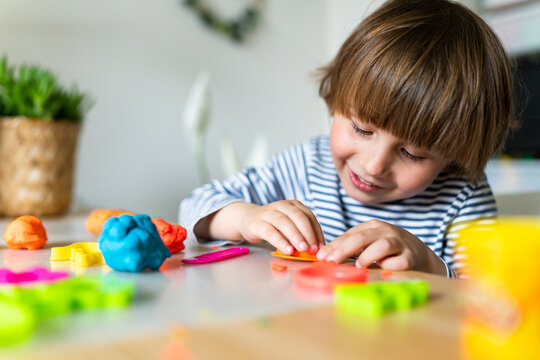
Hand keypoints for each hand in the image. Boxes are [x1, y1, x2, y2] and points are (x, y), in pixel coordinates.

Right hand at [239, 200, 324, 254]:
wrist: (249, 219)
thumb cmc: (273, 225)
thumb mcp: (289, 225)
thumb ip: (301, 233)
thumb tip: (316, 249)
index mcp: (293, 205)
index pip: (309, 216)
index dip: (317, 231)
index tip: (321, 246)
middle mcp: (282, 205)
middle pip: (298, 217)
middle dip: (308, 234)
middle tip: (314, 249)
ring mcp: (268, 213)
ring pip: (285, 223)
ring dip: (296, 237)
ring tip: (303, 249)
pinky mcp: (257, 223)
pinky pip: (270, 232)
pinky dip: (280, 241)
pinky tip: (288, 250)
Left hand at [316, 219, 445, 274]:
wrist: (420, 254)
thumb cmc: (388, 249)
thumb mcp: (369, 242)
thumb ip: (350, 246)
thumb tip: (325, 255)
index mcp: (373, 226)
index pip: (350, 234)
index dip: (334, 245)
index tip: (320, 256)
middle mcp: (386, 231)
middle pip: (362, 238)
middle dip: (343, 249)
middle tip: (331, 261)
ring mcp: (400, 243)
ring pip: (382, 246)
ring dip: (367, 256)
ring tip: (358, 265)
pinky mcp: (411, 257)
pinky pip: (399, 262)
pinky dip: (388, 266)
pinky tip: (382, 269)